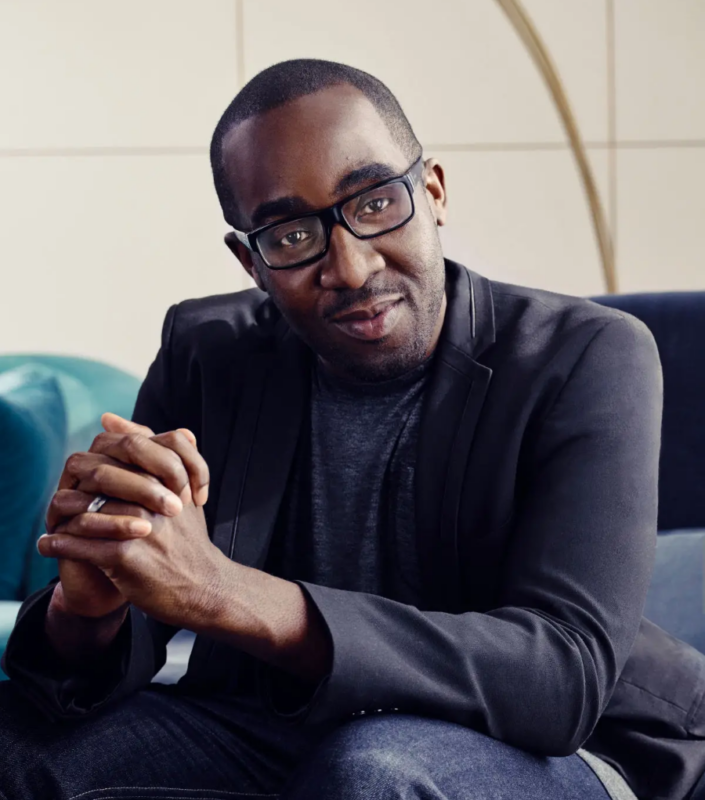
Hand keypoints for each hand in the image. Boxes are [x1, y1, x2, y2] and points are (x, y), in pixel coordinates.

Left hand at [41, 415, 222, 627]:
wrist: (204, 586)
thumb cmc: (187, 538)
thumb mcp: (180, 489)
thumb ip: (151, 450)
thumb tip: (110, 417)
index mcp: (168, 480)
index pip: (124, 453)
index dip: (100, 464)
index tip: (89, 479)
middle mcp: (155, 499)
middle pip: (101, 477)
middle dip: (77, 486)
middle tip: (65, 497)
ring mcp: (141, 527)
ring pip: (86, 510)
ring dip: (63, 515)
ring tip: (55, 520)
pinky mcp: (126, 557)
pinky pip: (80, 544)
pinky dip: (59, 544)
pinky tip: (51, 544)